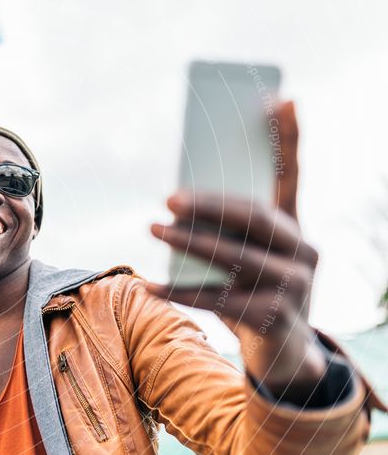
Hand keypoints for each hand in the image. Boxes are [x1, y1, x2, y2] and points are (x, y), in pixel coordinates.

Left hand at [146, 101, 326, 397]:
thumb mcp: (250, 258)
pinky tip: (151, 286)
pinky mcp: (274, 319)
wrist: (285, 355)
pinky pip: (219, 300)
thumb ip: (227, 231)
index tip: (280, 98)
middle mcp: (303, 251)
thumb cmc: (256, 292)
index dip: (289, 138)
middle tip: (169, 198)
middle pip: (256, 218)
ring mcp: (294, 287)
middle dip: (209, 205)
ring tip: (153, 229)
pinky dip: (182, 291)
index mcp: (295, 227)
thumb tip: (178, 201)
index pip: (293, 176)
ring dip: (189, 244)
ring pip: (236, 258)